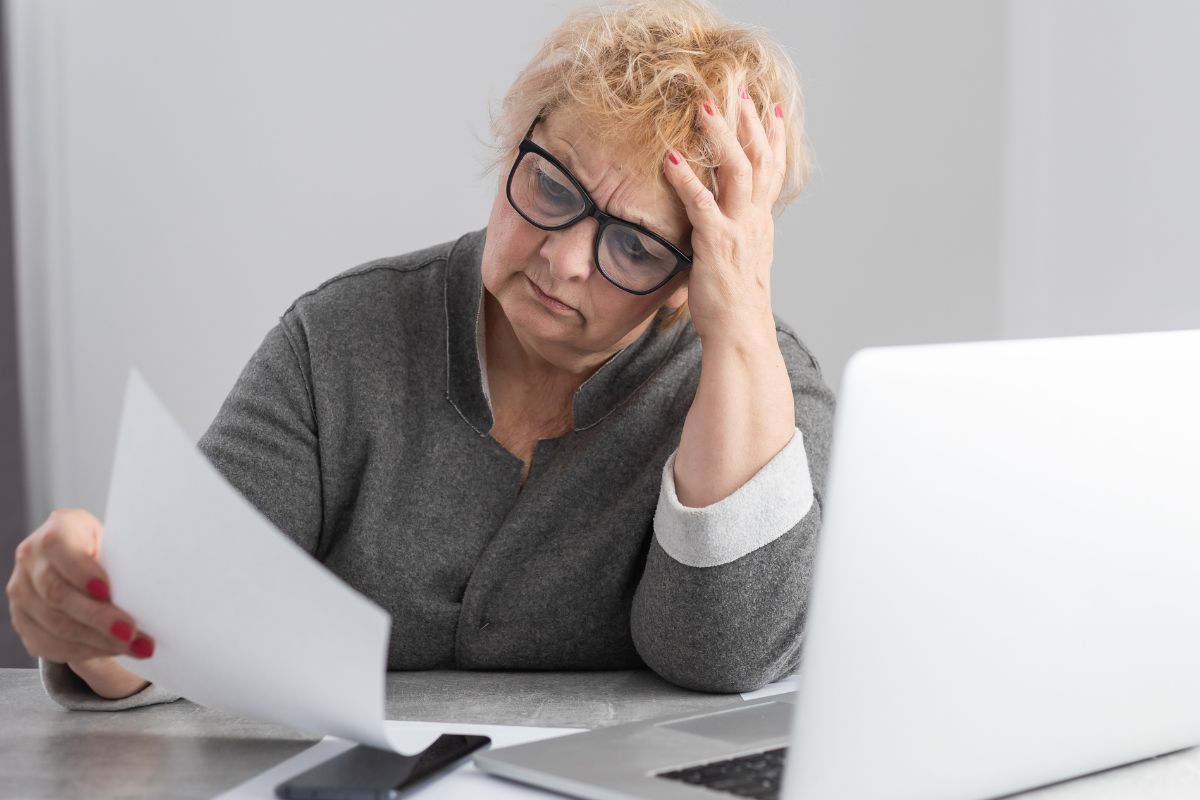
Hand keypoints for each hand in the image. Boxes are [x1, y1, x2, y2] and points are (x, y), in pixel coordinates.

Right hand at [7, 509, 155, 667]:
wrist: (79, 558)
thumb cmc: (105, 549)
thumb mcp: (115, 540)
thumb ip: (122, 559)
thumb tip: (151, 587)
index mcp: (57, 531)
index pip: (61, 549)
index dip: (83, 572)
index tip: (109, 592)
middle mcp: (31, 559)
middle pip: (58, 594)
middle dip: (98, 618)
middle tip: (131, 633)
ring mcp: (21, 591)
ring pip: (54, 624)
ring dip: (96, 641)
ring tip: (131, 647)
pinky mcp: (22, 619)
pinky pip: (48, 643)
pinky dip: (82, 651)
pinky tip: (109, 651)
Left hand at [663, 88, 786, 345]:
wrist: (742, 335)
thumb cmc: (734, 307)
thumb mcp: (739, 264)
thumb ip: (731, 239)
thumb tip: (715, 230)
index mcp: (760, 224)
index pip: (772, 171)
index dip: (773, 138)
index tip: (771, 109)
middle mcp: (754, 220)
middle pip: (757, 158)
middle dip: (748, 122)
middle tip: (739, 90)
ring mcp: (738, 229)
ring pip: (735, 169)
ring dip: (720, 135)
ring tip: (705, 106)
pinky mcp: (717, 243)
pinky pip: (701, 202)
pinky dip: (686, 178)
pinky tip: (671, 158)